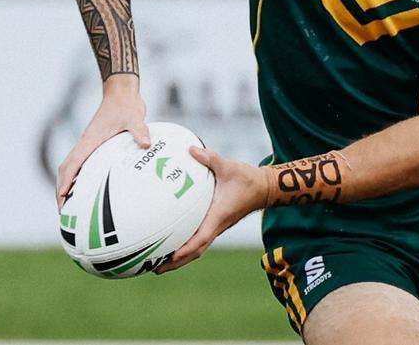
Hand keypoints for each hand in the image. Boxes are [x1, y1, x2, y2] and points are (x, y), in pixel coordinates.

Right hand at [56, 76, 149, 209]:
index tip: (61, 199)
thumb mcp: (134, 118)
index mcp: (90, 140)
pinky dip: (79, 177)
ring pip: (71, 167)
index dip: (65, 182)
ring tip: (70, 205)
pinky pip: (83, 164)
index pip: (72, 164)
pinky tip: (89, 188)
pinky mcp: (95, 144)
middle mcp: (85, 144)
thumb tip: (146, 144)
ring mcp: (88, 144)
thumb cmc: (125, 105)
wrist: (121, 93)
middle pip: (65, 169)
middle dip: (60, 190)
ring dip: (67, 184)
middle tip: (63, 211)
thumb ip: (139, 131)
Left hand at [155, 146, 268, 273]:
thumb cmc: (248, 178)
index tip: (170, 257)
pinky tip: (173, 240)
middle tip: (154, 269)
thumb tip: (190, 149)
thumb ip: (210, 158)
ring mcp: (217, 226)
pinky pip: (199, 238)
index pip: (201, 238)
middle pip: (195, 251)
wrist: (264, 188)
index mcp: (219, 216)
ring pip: (197, 248)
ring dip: (179, 258)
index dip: (185, 249)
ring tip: (158, 263)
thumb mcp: (229, 166)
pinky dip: (185, 245)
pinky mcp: (217, 223)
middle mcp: (217, 225)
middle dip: (176, 262)